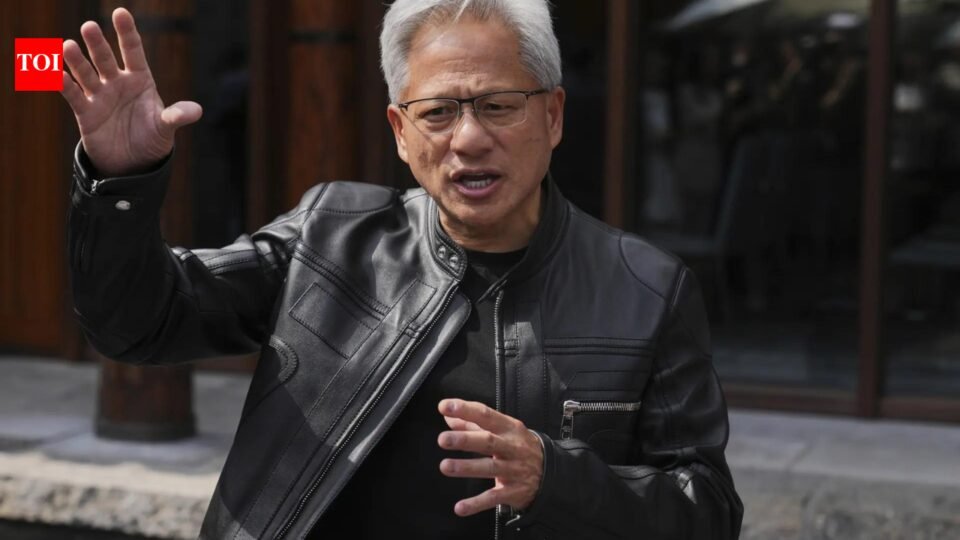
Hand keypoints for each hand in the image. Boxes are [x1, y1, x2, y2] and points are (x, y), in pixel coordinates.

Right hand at [59, 8, 201, 176]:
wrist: (134, 163)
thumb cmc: (152, 139)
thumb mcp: (166, 127)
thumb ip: (176, 116)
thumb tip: (197, 111)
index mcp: (140, 79)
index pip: (133, 51)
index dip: (127, 32)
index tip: (120, 13)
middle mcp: (117, 82)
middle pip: (106, 59)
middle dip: (98, 44)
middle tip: (89, 27)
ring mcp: (100, 95)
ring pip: (86, 74)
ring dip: (77, 61)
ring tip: (68, 46)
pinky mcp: (86, 112)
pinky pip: (74, 95)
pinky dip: (66, 85)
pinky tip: (58, 74)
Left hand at [437, 398, 542, 516]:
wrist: (551, 472)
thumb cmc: (518, 446)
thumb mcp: (502, 430)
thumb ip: (473, 424)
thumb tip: (448, 417)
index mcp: (508, 428)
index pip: (486, 415)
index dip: (465, 410)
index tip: (445, 406)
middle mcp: (511, 447)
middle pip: (488, 441)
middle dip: (465, 440)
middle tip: (443, 439)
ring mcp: (513, 470)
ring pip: (489, 468)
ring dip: (467, 467)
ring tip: (445, 466)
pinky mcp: (513, 492)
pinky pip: (493, 498)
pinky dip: (476, 504)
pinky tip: (460, 508)